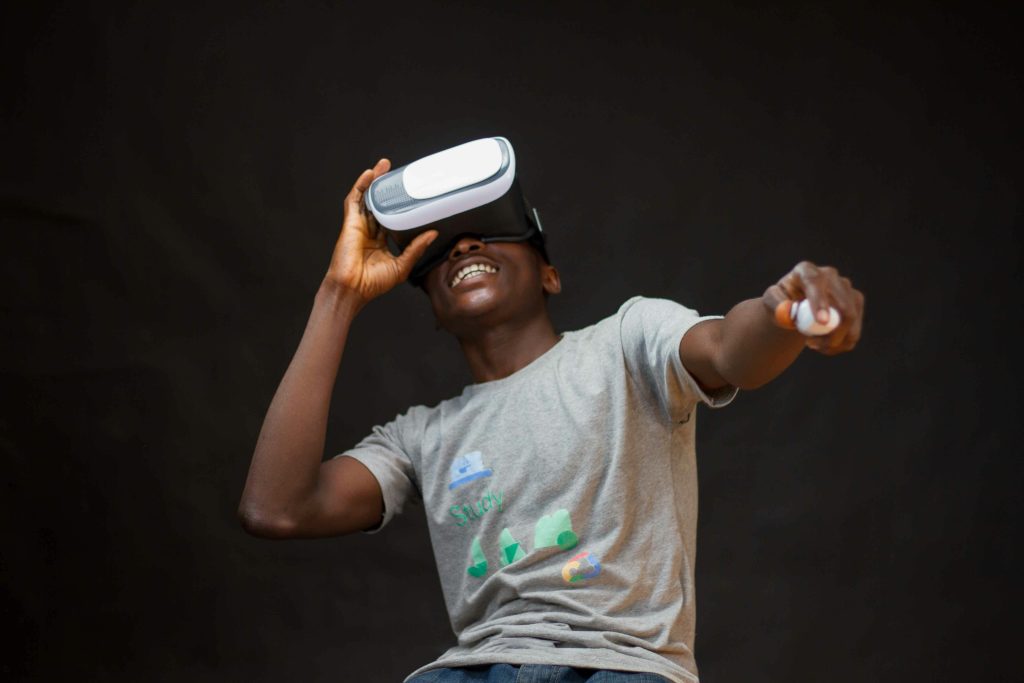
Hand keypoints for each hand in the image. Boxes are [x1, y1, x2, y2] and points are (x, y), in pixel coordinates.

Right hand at [325, 158, 437, 304]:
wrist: (352, 289)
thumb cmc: (372, 284)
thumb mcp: (402, 266)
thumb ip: (416, 248)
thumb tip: (433, 234)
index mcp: (380, 243)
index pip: (391, 219)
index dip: (398, 206)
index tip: (410, 196)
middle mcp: (369, 232)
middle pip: (378, 204)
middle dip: (386, 188)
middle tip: (398, 173)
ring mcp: (358, 226)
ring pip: (367, 198)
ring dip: (374, 181)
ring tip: (384, 166)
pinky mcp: (350, 223)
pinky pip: (354, 200)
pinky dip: (360, 186)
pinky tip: (369, 174)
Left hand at [763, 261, 864, 354]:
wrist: (793, 308)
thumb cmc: (780, 303)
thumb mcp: (771, 303)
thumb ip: (776, 305)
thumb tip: (788, 311)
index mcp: (805, 271)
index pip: (815, 282)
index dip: (820, 301)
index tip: (822, 322)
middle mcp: (829, 274)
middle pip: (842, 304)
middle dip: (831, 331)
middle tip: (812, 345)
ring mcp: (846, 287)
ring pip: (851, 319)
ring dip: (834, 340)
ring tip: (813, 345)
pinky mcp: (855, 301)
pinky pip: (854, 329)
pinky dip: (840, 344)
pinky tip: (825, 345)